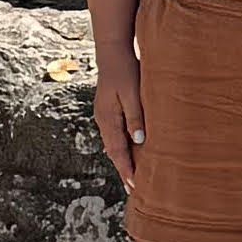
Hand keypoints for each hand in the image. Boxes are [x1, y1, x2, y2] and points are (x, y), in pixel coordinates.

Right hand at [93, 44, 147, 188]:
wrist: (113, 51)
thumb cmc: (125, 70)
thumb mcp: (132, 94)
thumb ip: (135, 117)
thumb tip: (138, 142)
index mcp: (108, 119)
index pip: (118, 151)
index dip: (126, 169)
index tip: (134, 186)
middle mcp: (103, 120)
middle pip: (113, 151)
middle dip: (123, 169)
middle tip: (133, 189)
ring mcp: (104, 115)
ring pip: (113, 144)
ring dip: (122, 159)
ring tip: (131, 175)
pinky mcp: (108, 110)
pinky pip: (114, 134)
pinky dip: (121, 147)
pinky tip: (127, 151)